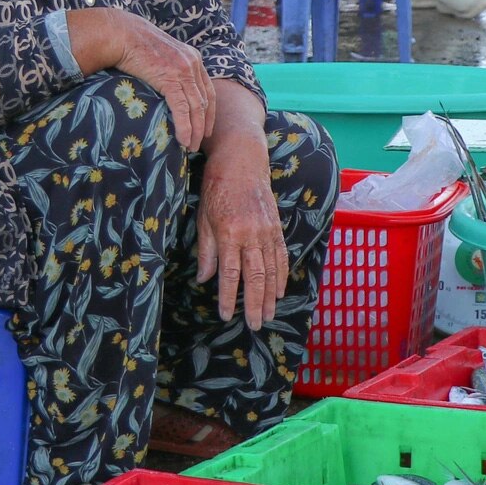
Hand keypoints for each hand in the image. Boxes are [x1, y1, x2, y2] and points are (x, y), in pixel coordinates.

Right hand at [68, 9, 215, 150]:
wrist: (122, 34)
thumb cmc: (134, 44)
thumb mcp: (161, 54)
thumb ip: (170, 68)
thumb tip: (167, 86)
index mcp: (193, 58)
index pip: (208, 90)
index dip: (209, 111)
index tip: (206, 127)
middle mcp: (193, 63)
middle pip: (205, 100)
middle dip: (204, 124)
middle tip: (199, 142)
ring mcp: (183, 71)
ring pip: (196, 107)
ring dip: (195, 130)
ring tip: (190, 146)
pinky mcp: (170, 78)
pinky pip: (181, 108)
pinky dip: (184, 126)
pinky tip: (182, 139)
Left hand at [195, 132, 285, 329]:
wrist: (242, 160)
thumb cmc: (216, 187)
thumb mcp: (203, 217)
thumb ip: (206, 250)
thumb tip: (204, 279)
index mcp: (230, 232)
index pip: (230, 273)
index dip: (228, 297)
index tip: (226, 315)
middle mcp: (252, 234)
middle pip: (256, 277)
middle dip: (255, 304)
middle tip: (255, 325)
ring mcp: (267, 231)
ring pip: (272, 270)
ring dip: (271, 295)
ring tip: (268, 315)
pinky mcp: (276, 227)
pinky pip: (281, 256)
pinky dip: (282, 275)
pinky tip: (280, 291)